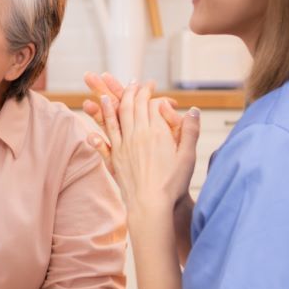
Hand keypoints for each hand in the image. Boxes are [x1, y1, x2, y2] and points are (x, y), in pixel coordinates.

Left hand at [91, 79, 199, 220]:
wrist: (151, 205)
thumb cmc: (173, 183)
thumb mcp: (188, 156)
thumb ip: (190, 131)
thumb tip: (194, 110)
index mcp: (157, 132)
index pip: (150, 104)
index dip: (149, 92)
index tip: (149, 85)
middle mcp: (138, 135)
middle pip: (132, 106)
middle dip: (132, 91)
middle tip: (132, 82)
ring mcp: (124, 146)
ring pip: (117, 116)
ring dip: (112, 100)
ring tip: (106, 90)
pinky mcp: (116, 157)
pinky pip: (106, 134)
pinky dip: (101, 121)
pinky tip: (95, 116)